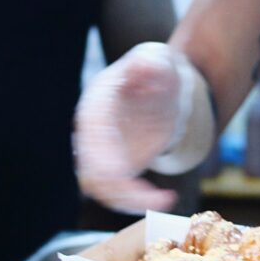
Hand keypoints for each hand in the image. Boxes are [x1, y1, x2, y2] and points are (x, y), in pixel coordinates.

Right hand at [75, 42, 204, 214]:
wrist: (163, 88)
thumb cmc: (157, 70)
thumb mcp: (157, 59)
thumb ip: (148, 62)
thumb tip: (143, 65)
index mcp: (98, 104)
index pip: (92, 130)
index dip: (100, 153)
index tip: (116, 171)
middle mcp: (93, 133)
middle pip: (92, 167)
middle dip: (115, 186)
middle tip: (146, 196)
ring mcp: (103, 154)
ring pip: (105, 188)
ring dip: (130, 199)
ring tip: (163, 200)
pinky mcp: (118, 170)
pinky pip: (121, 193)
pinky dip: (140, 201)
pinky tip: (167, 199)